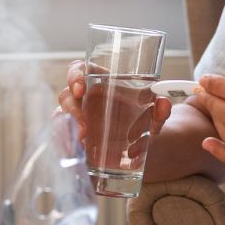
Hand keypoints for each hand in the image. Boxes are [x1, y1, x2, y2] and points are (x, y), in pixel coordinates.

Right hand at [56, 59, 170, 143]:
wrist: (144, 146)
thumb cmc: (144, 120)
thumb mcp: (154, 116)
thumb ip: (160, 110)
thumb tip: (164, 104)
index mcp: (101, 82)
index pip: (80, 69)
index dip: (75, 75)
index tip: (80, 89)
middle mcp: (86, 99)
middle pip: (67, 95)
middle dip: (71, 110)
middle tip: (84, 129)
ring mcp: (78, 119)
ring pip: (61, 118)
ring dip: (65, 130)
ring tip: (80, 144)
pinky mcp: (77, 138)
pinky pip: (63, 138)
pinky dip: (65, 146)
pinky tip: (73, 154)